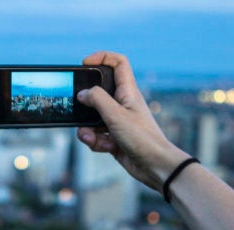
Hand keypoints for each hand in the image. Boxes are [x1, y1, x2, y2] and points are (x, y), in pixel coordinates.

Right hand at [76, 51, 189, 191]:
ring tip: (92, 137)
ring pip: (92, 118)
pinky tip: (104, 147)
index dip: (102, 58)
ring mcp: (117, 121)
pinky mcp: (114, 138)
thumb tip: (82, 93)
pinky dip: (95, 141)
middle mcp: (123, 104)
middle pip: (98, 93)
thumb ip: (97, 100)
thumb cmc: (142, 138)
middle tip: (78, 107)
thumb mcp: (115, 115)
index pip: (118, 63)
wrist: (155, 166)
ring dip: (87, 128)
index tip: (85, 63)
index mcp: (128, 92)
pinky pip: (95, 135)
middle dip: (86, 102)